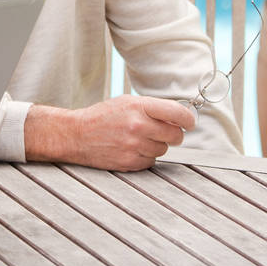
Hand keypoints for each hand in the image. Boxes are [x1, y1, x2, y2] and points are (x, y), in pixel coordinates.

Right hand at [25, 95, 196, 171]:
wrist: (77, 134)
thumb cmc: (103, 116)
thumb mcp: (126, 102)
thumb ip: (152, 108)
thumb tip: (179, 117)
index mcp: (138, 106)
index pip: (176, 113)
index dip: (188, 119)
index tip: (190, 123)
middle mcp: (138, 125)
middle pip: (175, 135)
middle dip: (173, 134)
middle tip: (163, 132)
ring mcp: (134, 145)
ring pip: (163, 150)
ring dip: (156, 146)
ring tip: (138, 139)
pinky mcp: (130, 162)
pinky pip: (151, 162)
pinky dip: (145, 157)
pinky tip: (131, 149)